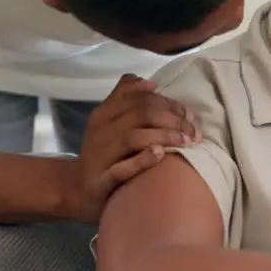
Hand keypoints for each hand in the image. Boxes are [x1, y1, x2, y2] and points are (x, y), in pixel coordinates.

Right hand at [64, 74, 198, 223]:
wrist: (77, 189)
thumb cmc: (104, 151)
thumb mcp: (110, 120)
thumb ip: (126, 97)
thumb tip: (149, 82)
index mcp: (104, 113)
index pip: (142, 99)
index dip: (170, 104)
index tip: (190, 116)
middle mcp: (101, 131)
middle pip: (141, 115)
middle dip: (173, 120)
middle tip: (194, 133)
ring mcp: (100, 156)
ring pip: (133, 137)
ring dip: (164, 136)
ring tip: (185, 142)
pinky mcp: (102, 181)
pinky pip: (122, 168)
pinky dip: (143, 160)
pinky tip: (160, 155)